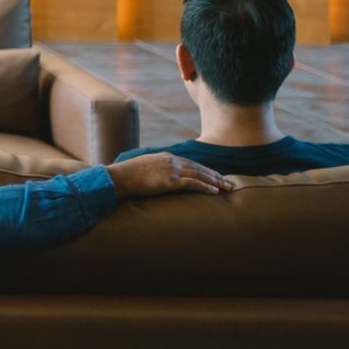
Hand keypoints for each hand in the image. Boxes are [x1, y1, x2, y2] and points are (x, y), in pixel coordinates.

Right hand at [104, 153, 232, 198]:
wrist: (120, 177)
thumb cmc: (129, 175)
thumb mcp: (145, 168)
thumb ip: (156, 170)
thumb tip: (159, 178)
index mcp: (166, 157)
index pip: (191, 163)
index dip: (205, 170)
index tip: (216, 176)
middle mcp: (171, 161)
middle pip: (199, 167)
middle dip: (215, 175)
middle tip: (229, 182)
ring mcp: (171, 170)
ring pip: (199, 174)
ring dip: (215, 181)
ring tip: (227, 187)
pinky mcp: (170, 180)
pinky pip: (192, 183)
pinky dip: (205, 187)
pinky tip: (214, 191)